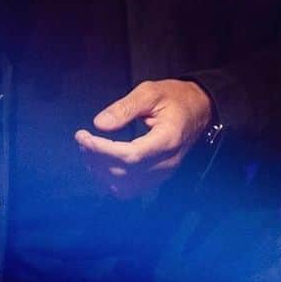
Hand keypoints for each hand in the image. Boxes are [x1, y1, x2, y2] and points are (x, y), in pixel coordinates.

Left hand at [74, 80, 213, 198]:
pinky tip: (100, 163)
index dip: (103, 150)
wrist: (199, 110)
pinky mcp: (158, 177)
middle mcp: (167, 163)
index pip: (131, 155)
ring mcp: (163, 174)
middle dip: (97, 158)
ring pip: (125, 186)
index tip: (83, 136)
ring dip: (101, 171)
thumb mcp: (150, 92)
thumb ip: (125, 107)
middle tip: (81, 139)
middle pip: (125, 172)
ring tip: (87, 150)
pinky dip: (110, 179)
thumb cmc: (175, 98)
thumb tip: (99, 124)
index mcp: (167, 139)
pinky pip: (130, 189)